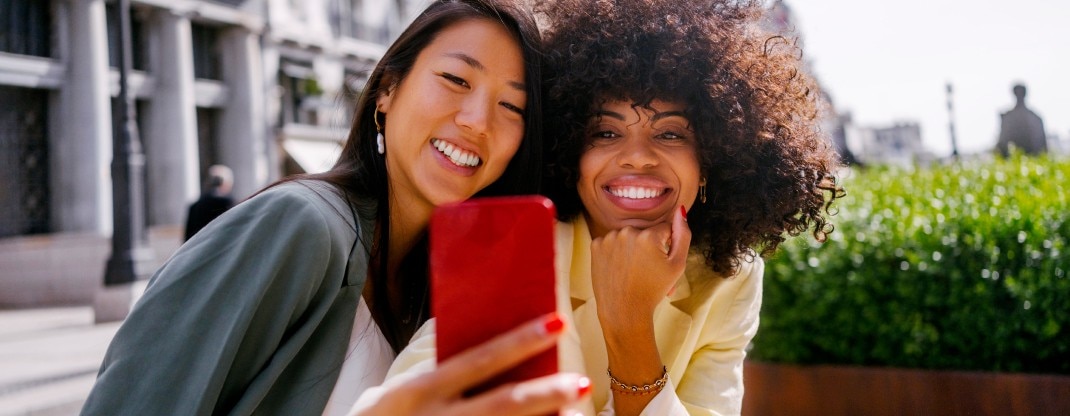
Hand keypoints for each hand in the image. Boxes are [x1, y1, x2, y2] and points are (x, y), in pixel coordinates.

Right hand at [349, 313, 590, 415]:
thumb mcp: (396, 393)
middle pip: (503, 406)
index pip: (479, 361)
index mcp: (420, 392)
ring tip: (577, 412)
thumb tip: (490, 352)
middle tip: (582, 382)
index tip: (558, 323)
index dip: (520, 342)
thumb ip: (437, 375)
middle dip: (546, 393)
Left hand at [590, 206, 690, 328]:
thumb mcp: (677, 265)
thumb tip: (680, 210)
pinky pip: (612, 243)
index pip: (664, 229)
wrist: (623, 311)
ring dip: (632, 249)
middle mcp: (626, 231)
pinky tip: (620, 268)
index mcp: (648, 235)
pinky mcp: (596, 246)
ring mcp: (608, 238)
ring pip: (628, 237)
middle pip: (645, 233)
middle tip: (649, 271)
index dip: (667, 246)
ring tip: (634, 272)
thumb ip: (683, 235)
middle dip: (649, 248)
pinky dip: (616, 253)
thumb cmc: (653, 290)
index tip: (661, 263)